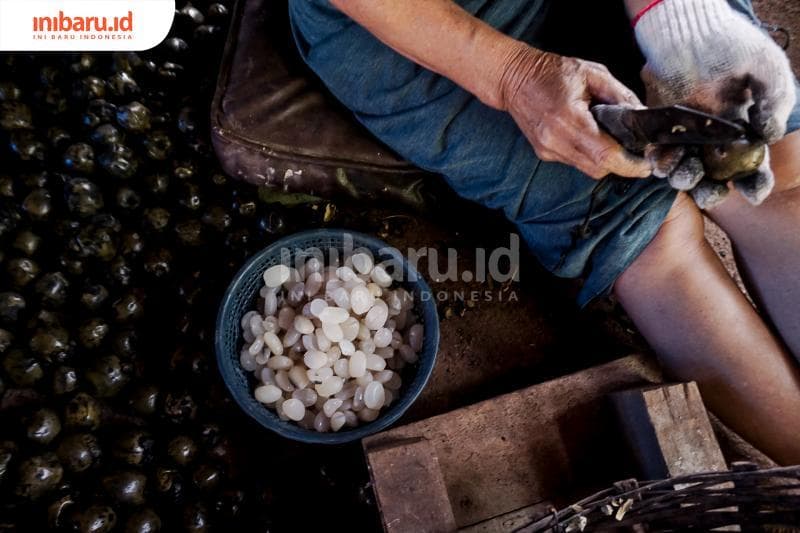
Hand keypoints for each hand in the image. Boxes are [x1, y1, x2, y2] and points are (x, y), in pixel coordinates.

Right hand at [499, 45, 652, 178]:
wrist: (515, 79)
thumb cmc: (553, 72)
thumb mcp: (593, 73)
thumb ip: (620, 95)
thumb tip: (643, 116)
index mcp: (568, 119)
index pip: (604, 155)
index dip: (629, 164)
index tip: (647, 164)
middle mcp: (556, 141)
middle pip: (598, 168)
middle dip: (621, 164)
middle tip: (637, 152)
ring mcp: (548, 150)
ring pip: (588, 169)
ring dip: (605, 160)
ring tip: (615, 142)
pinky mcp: (545, 153)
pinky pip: (575, 162)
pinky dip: (589, 155)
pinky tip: (591, 137)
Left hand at [634, 0, 795, 206]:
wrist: (691, 33)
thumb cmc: (733, 47)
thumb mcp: (765, 70)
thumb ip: (772, 101)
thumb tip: (768, 135)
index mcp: (744, 133)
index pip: (753, 167)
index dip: (755, 183)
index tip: (753, 193)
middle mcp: (715, 142)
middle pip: (716, 178)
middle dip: (713, 191)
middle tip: (711, 193)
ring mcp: (686, 137)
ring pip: (686, 170)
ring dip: (685, 179)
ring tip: (685, 175)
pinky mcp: (660, 129)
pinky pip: (659, 153)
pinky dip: (660, 161)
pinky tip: (661, 161)